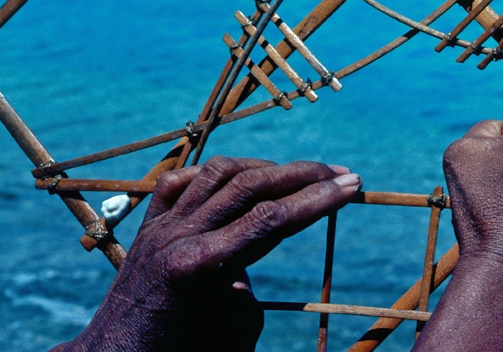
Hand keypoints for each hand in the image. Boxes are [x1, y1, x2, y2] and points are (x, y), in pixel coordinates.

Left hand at [53, 158, 360, 351]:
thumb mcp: (232, 336)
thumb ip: (248, 293)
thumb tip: (248, 270)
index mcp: (201, 267)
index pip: (274, 219)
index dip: (320, 199)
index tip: (355, 184)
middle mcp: (179, 237)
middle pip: (252, 185)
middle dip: (304, 175)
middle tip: (343, 173)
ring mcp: (160, 227)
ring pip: (219, 172)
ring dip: (266, 167)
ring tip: (298, 175)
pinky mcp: (148, 226)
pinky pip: (184, 181)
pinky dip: (217, 173)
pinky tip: (240, 178)